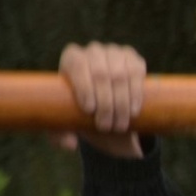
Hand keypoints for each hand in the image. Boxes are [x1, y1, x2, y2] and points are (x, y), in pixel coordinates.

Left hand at [59, 42, 144, 158]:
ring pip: (120, 76)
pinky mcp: (134, 60)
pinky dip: (136, 94)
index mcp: (72, 58)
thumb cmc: (81, 111)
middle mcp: (93, 51)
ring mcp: (115, 53)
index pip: (77, 65)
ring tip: (119, 125)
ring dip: (121, 103)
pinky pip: (137, 73)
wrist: (106, 105)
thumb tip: (69, 144)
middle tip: (105, 127)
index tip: (89, 110)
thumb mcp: (66, 122)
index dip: (83, 86)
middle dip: (105, 102)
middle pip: (101, 73)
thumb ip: (59, 135)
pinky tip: (133, 110)